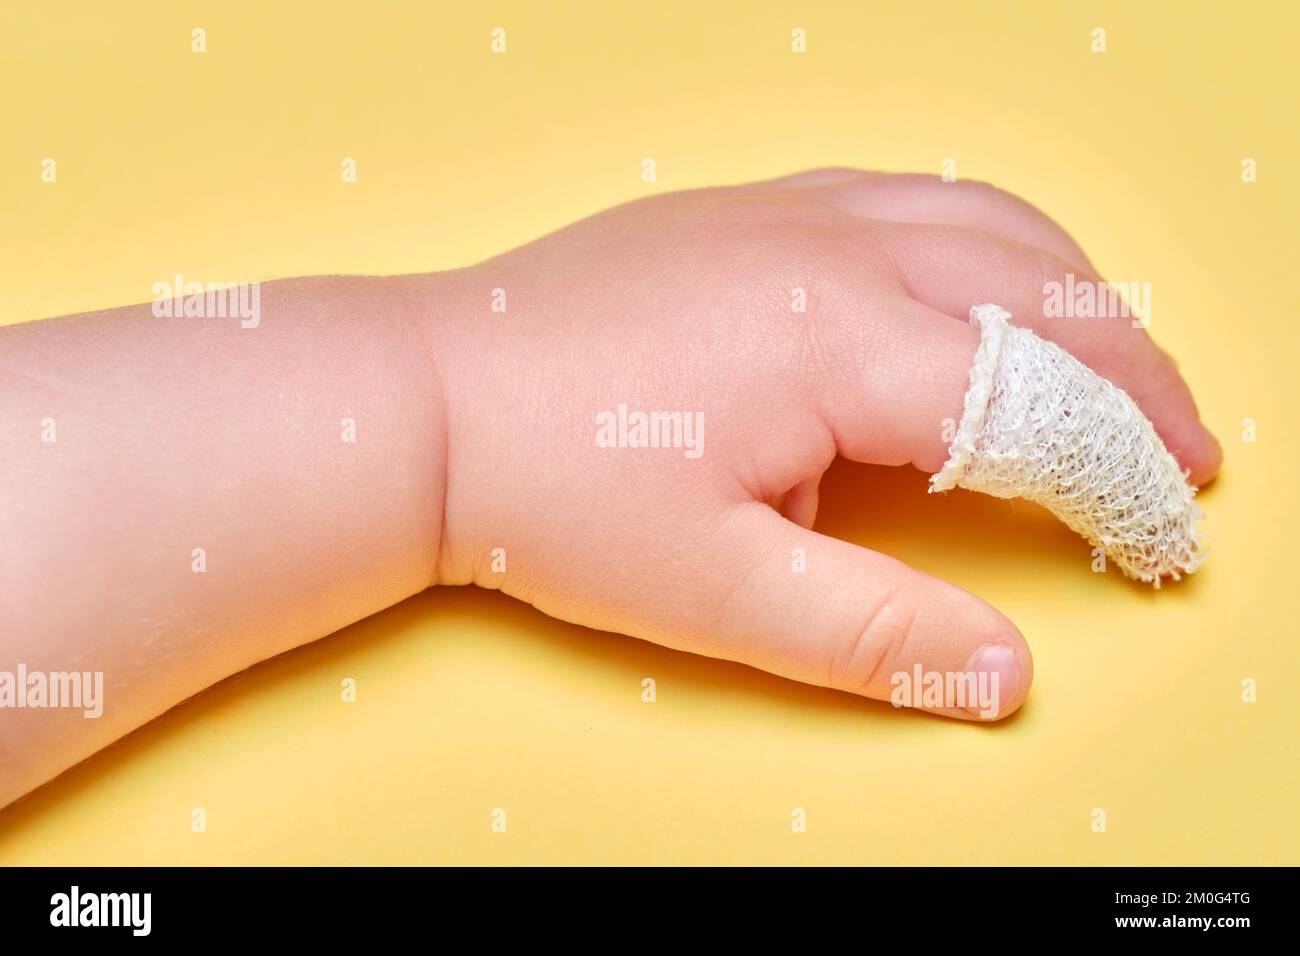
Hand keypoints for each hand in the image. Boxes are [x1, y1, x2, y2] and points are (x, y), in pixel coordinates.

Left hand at [425, 169, 1221, 719]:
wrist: (429, 401)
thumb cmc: (553, 495)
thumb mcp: (715, 590)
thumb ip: (872, 632)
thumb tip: (1004, 676)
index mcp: (840, 341)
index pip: (1036, 409)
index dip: (1119, 481)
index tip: (1163, 539)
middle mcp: (833, 250)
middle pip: (1044, 299)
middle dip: (1137, 381)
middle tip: (1185, 456)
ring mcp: (789, 213)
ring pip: (991, 223)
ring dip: (1079, 297)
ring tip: (1122, 368)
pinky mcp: (751, 210)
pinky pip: (911, 194)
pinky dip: (991, 240)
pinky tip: (990, 285)